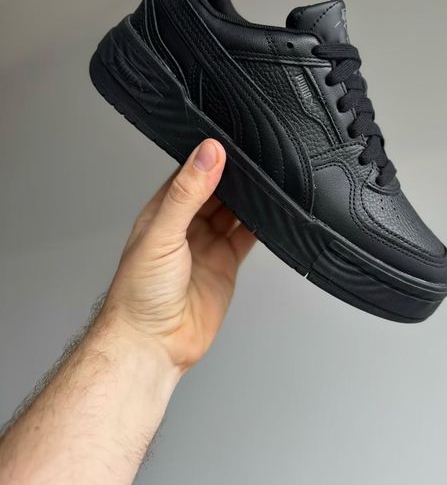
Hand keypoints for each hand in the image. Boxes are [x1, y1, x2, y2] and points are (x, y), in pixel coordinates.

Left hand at [101, 139, 255, 371]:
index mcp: (162, 212)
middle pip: (215, 191)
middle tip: (255, 156)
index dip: (207, 157)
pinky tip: (270, 211)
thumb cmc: (140, 294)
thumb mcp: (163, 233)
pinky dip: (259, 225)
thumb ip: (187, 193)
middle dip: (232, 175)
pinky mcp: (225, 265)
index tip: (228, 139)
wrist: (154, 344)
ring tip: (266, 177)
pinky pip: (246, 238)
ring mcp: (207, 246)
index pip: (189, 174)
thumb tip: (207, 155)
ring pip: (233, 212)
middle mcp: (185, 226)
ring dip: (248, 198)